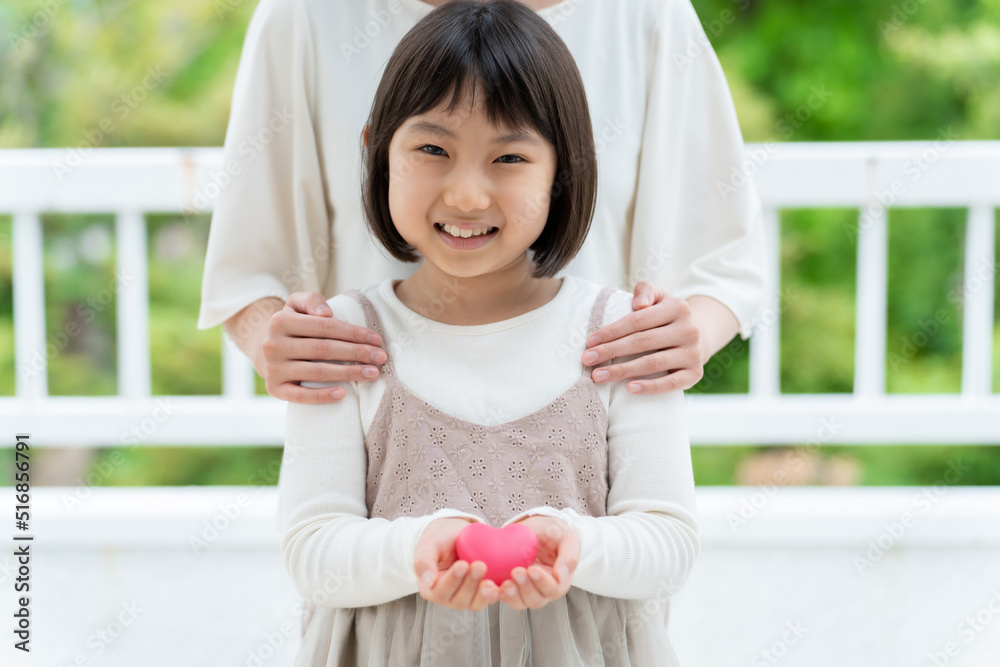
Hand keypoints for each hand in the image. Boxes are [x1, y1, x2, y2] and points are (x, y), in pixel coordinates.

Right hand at [261, 291, 387, 403]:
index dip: (353, 333)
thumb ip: (311, 300)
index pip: (324, 326)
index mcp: (280, 321)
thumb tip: (326, 313)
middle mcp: (273, 345)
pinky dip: (322, 396)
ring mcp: (273, 369)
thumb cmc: (293, 325)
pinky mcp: (274, 389)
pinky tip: (343, 394)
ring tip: (372, 374)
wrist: (267, 350)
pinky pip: (300, 396)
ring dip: (348, 373)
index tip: (377, 340)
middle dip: (356, 353)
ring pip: (316, 372)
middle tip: (380, 358)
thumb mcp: (297, 305)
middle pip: (323, 349)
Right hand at [414, 518, 498, 611]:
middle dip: (470, 584)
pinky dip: (495, 594)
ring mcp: (465, 596)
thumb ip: (424, 562)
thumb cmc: (439, 538)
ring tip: (491, 582)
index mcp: (431, 588)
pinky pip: (488, 599)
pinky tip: (501, 586)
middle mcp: (448, 596)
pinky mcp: (480, 592)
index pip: (440, 591)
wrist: (455, 533)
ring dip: (483, 594)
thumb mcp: (428, 544)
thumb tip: (427, 582)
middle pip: (459, 600)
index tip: (462, 565)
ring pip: (474, 603)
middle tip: (479, 565)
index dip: (452, 580)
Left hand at [498, 515, 578, 610]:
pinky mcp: (509, 584)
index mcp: (558, 581)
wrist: (537, 527)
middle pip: (536, 600)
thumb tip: (561, 575)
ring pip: (519, 602)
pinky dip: (496, 593)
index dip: (543, 583)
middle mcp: (542, 589)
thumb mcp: (567, 538)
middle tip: (516, 571)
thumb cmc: (554, 533)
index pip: (553, 589)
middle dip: (525, 589)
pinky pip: (502, 595)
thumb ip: (570, 556)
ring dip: (512, 595)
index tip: (532, 569)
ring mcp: (524, 589)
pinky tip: (491, 585)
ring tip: (505, 583)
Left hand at [582, 281, 702, 393]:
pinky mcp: (695, 374)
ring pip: (653, 363)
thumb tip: (639, 304)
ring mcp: (693, 353)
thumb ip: (645, 292)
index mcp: (678, 307)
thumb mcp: (658, 297)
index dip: (613, 331)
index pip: (639, 320)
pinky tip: (629, 388)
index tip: (590, 341)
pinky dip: (650, 387)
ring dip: (622, 371)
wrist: (697, 338)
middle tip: (587, 360)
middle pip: (643, 342)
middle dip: (611, 351)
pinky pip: (671, 383)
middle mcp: (689, 330)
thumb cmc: (665, 318)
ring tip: (599, 376)